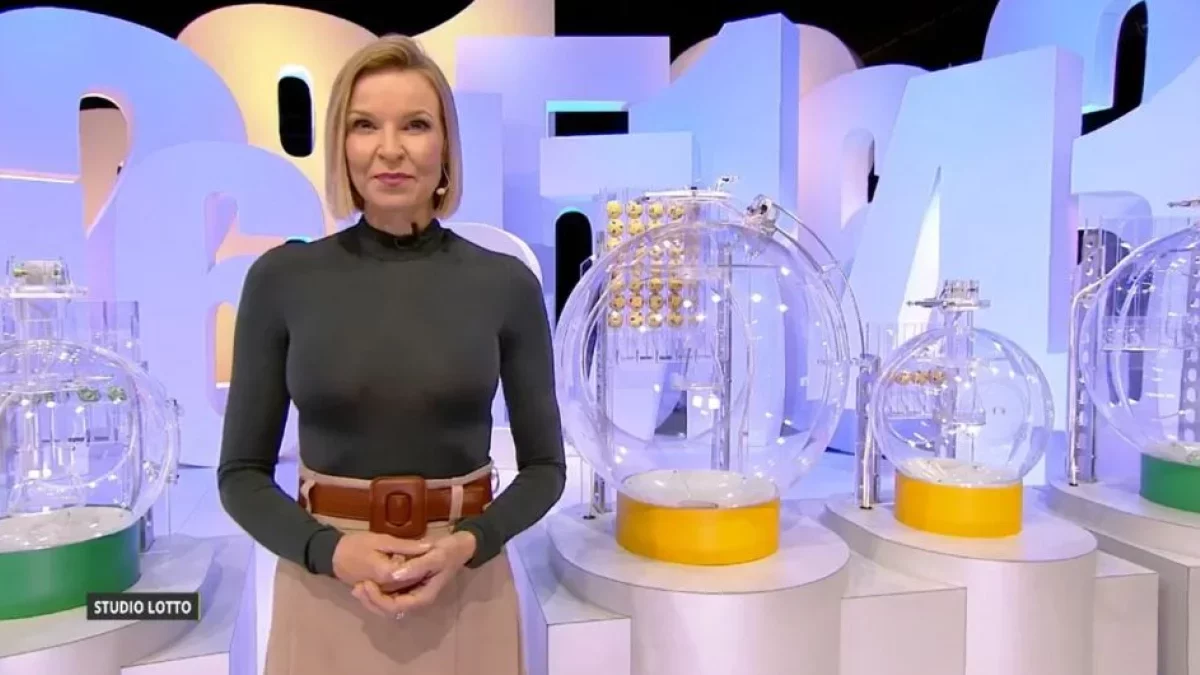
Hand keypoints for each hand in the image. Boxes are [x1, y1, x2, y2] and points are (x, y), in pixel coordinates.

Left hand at [351, 531, 477, 617]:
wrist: (459, 547)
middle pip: (388, 610)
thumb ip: (415, 566)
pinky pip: (389, 595)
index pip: (395, 607)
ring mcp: (412, 594)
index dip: (378, 599)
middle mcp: (416, 599)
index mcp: (423, 596)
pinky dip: (376, 592)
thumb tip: (394, 575)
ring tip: (356, 586)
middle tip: (356, 587)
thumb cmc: (449, 552)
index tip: (366, 584)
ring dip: (371, 599)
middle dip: (371, 601)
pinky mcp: (408, 587)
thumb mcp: (434, 556)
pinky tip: (366, 582)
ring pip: (387, 605)